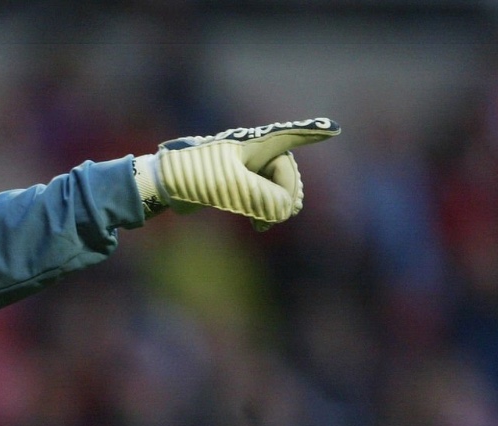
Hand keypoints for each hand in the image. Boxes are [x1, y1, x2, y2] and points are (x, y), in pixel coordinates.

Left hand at [134, 118, 339, 228]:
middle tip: (278, 215)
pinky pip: (261, 196)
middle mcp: (254, 152)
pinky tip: (260, 225)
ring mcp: (245, 168)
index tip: (333, 128)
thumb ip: (265, 199)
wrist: (163, 184)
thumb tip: (285, 211)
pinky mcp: (235, 183)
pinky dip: (264, 210)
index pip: (291, 136)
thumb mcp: (233, 188)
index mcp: (256, 143)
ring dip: (275, 206)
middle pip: (286, 174)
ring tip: (265, 224)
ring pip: (275, 188)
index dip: (313, 133)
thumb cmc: (195, 175)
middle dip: (286, 196)